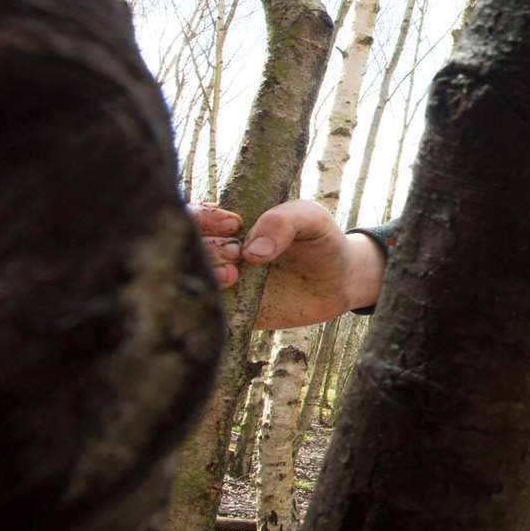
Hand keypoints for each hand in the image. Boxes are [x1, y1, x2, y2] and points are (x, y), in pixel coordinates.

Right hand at [193, 200, 386, 328]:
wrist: (340, 281)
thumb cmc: (321, 241)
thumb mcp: (310, 218)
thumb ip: (283, 222)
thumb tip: (252, 252)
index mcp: (231, 225)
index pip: (195, 217)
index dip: (204, 219)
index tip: (234, 225)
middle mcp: (221, 254)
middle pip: (189, 249)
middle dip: (208, 248)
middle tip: (237, 252)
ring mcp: (226, 284)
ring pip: (194, 281)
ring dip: (207, 275)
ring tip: (234, 275)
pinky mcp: (236, 312)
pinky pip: (211, 313)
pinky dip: (211, 308)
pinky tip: (230, 300)